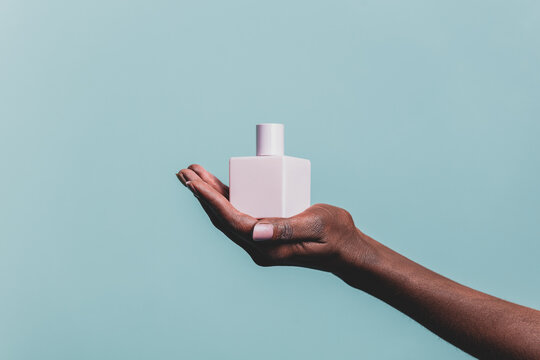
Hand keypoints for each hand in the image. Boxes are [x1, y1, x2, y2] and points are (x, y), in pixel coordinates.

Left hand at [176, 164, 367, 272]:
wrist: (347, 250)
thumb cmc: (336, 235)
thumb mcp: (316, 226)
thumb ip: (287, 229)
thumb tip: (255, 231)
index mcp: (268, 247)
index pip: (231, 221)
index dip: (211, 200)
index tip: (194, 181)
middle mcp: (259, 246)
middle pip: (222, 218)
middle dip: (202, 194)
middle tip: (185, 172)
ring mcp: (260, 241)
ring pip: (227, 216)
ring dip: (209, 196)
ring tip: (192, 175)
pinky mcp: (264, 233)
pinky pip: (239, 214)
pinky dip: (225, 199)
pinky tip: (216, 187)